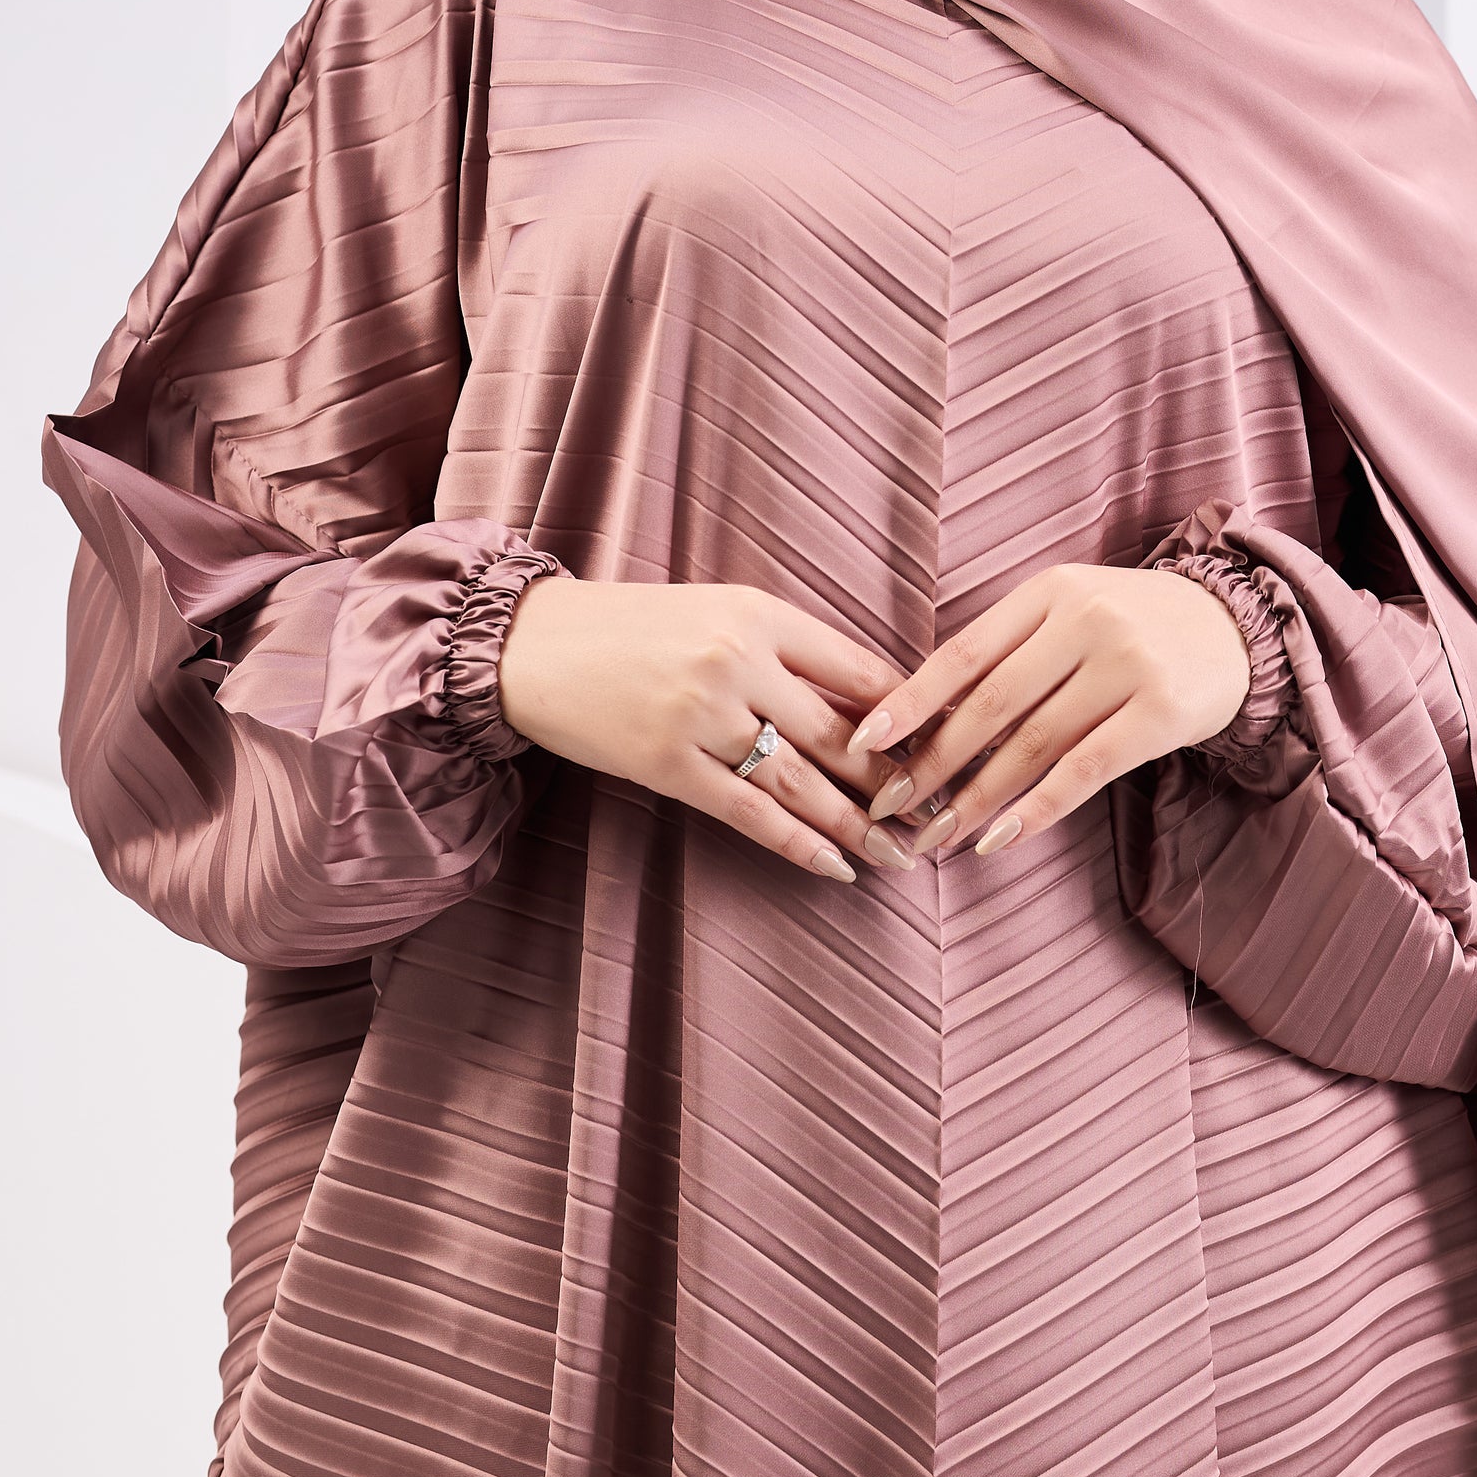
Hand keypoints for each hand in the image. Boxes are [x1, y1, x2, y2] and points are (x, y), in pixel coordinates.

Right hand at [497, 576, 920, 880]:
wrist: (530, 644)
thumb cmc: (632, 627)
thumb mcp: (716, 610)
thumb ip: (785, 648)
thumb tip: (867, 700)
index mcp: (759, 613)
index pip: (859, 670)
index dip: (910, 717)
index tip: (946, 748)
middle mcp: (738, 660)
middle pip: (840, 732)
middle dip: (897, 781)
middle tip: (939, 814)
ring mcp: (703, 715)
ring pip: (803, 781)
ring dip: (859, 823)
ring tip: (902, 853)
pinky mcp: (668, 764)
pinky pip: (749, 814)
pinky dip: (799, 845)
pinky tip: (836, 866)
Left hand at [843, 564, 1251, 859]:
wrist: (1235, 624)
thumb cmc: (1130, 625)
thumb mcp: (1068, 611)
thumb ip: (1008, 650)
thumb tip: (924, 718)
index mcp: (1049, 591)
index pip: (963, 652)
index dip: (910, 700)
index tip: (864, 742)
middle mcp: (1086, 620)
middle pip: (991, 704)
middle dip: (932, 762)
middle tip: (888, 806)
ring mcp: (1128, 665)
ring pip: (1033, 743)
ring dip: (976, 797)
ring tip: (936, 835)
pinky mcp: (1162, 712)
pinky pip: (1085, 770)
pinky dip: (1036, 809)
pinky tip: (999, 839)